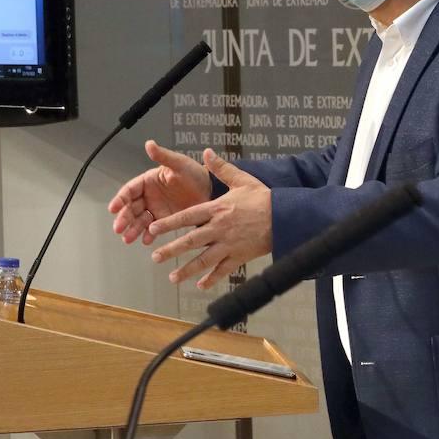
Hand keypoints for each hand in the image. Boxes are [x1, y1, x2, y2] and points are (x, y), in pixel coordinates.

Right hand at [108, 140, 210, 245]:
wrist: (211, 190)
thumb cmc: (195, 173)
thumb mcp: (179, 163)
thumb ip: (163, 156)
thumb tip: (149, 143)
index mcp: (148, 181)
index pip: (129, 190)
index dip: (120, 199)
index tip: (113, 208)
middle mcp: (149, 195)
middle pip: (131, 207)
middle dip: (124, 218)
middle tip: (119, 228)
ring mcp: (155, 209)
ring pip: (139, 220)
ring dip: (132, 229)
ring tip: (128, 239)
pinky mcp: (164, 220)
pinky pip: (153, 229)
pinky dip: (149, 235)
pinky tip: (146, 240)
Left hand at [148, 148, 271, 289]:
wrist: (285, 216)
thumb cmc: (263, 197)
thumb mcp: (242, 179)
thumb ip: (221, 168)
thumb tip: (206, 153)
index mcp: (217, 209)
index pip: (187, 217)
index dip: (169, 223)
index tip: (153, 228)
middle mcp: (219, 229)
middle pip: (191, 241)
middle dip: (171, 250)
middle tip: (155, 257)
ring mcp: (229, 245)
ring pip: (204, 260)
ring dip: (187, 270)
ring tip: (172, 278)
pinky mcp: (240, 256)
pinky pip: (223, 270)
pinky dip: (212, 279)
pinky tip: (201, 286)